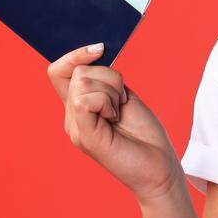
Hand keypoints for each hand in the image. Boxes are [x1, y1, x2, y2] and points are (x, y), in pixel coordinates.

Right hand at [46, 43, 183, 203]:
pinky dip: (107, 101)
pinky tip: (115, 118)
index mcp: (79, 108)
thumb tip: (94, 54)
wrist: (159, 168)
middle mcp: (72, 118)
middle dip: (109, 77)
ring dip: (112, 90)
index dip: (75, 55)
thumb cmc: (145, 135)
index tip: (100, 49)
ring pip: (82, 81)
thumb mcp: (124, 97)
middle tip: (123, 102)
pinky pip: (84, 99)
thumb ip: (105, 81)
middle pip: (77, 72)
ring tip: (120, 112)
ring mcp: (76, 128)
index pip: (58, 72)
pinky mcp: (84, 136)